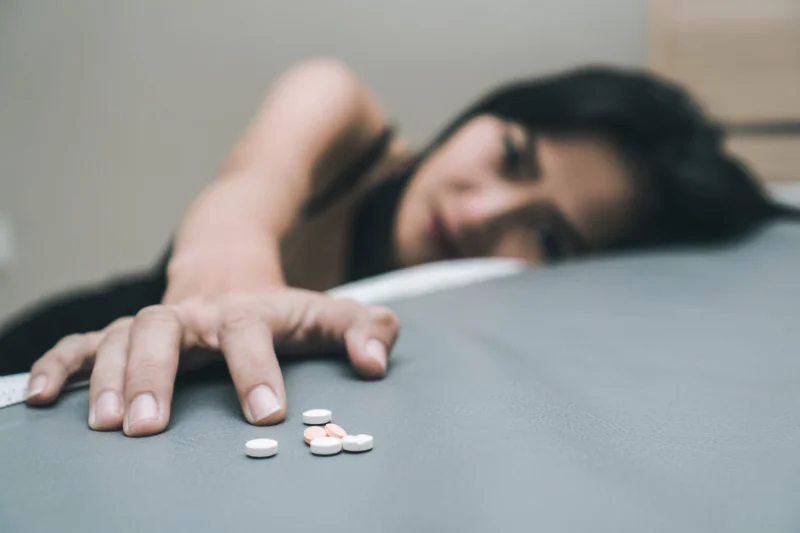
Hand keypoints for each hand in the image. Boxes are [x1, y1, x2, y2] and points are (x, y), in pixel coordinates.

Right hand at [25, 288, 399, 436]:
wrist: (232, 276)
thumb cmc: (283, 311)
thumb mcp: (330, 314)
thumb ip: (365, 329)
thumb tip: (377, 361)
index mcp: (248, 312)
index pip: (249, 334)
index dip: (257, 371)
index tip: (267, 413)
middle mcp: (196, 316)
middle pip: (165, 331)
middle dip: (154, 376)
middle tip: (148, 427)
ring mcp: (158, 322)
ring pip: (121, 336)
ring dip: (105, 376)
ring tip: (103, 424)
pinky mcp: (127, 332)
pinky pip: (84, 342)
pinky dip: (61, 364)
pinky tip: (42, 395)